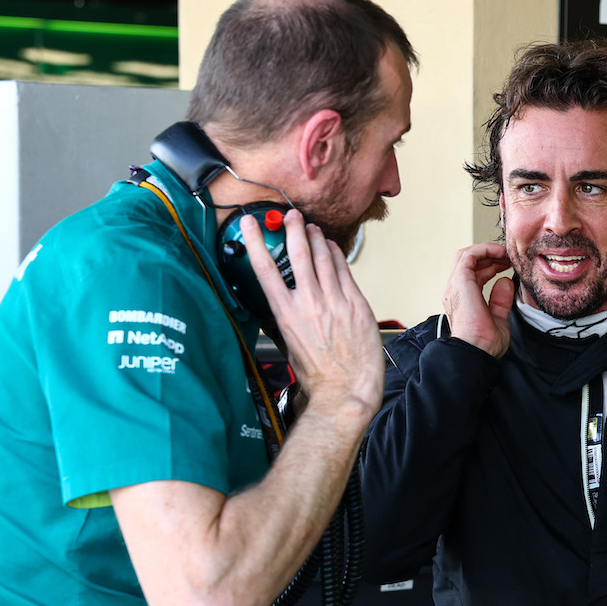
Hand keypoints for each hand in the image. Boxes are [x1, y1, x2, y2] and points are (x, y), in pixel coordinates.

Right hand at [241, 210, 384, 416]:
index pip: (265, 269)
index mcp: (285, 314)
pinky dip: (337, 255)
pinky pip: (344, 270)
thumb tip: (279, 306)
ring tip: (312, 228)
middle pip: (298, 253)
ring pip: (323, 257)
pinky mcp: (356, 304)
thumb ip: (285, 320)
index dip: (257, 242)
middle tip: (292, 216)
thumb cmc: (318, 375)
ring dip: (317, 238)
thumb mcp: (289, 346)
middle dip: (293, 229)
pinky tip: (333, 248)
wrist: (346, 389)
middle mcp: (309, 303)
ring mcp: (334, 301)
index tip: (250, 224)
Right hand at [443, 242, 513, 358]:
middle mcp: (456, 292)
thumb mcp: (498, 319)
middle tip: (508, 257)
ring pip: (466, 256)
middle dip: (490, 257)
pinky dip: (484, 249)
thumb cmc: (484, 343)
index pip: (474, 275)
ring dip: (487, 251)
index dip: (491, 266)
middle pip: (469, 263)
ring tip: (504, 252)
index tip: (507, 265)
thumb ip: (500, 301)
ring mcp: (456, 286)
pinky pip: (468, 255)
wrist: (475, 350)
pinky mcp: (460, 281)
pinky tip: (499, 253)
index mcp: (463, 301)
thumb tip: (505, 282)